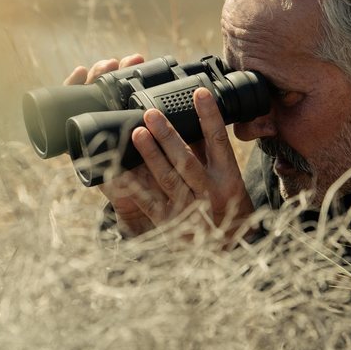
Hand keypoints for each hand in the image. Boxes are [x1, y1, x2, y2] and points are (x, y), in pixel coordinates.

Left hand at [64, 54, 254, 242]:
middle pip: (187, 160)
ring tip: (136, 132)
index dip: (209, 116)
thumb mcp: (230, 185)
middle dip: (168, 135)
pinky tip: (119, 170)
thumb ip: (211, 156)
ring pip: (168, 178)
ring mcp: (189, 209)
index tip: (199, 93)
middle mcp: (210, 193)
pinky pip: (148, 201)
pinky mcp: (169, 223)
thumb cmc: (229, 213)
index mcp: (228, 179)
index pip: (218, 142)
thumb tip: (194, 120)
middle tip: (150, 112)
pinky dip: (134, 186)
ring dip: (151, 154)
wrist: (226, 256)